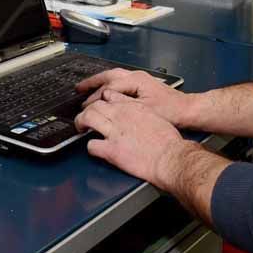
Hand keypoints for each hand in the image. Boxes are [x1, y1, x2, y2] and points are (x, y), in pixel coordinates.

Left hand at [74, 90, 194, 189]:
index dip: (101, 100)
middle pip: (94, 105)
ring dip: (81, 123)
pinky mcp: (112, 150)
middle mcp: (121, 116)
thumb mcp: (156, 117)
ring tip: (80, 128)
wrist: (171, 157)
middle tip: (84, 117)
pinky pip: (92, 145)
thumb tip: (135, 114)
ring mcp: (115, 132)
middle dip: (86, 110)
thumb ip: (141, 112)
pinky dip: (91, 147)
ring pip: (88, 118)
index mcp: (133, 107)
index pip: (109, 95)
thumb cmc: (168, 142)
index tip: (98, 105)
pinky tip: (94, 148)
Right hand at [77, 68, 194, 127]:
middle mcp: (136, 76)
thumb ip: (123, 105)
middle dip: (92, 83)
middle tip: (78, 89)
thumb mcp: (144, 110)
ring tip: (87, 87)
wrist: (188, 110)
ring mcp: (140, 79)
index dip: (95, 98)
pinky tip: (105, 91)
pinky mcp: (142, 85)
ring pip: (114, 76)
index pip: (108, 87)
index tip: (86, 108)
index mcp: (135, 80)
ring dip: (100, 82)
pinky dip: (109, 84)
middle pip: (108, 76)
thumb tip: (105, 103)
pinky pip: (120, 80)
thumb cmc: (171, 111)